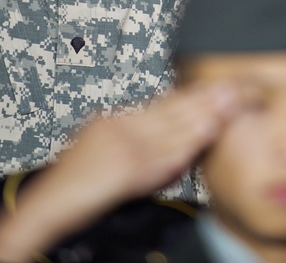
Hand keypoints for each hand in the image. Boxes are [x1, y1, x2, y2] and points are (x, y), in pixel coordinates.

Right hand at [0, 82, 240, 262]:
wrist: (49, 203)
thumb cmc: (71, 181)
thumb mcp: (97, 142)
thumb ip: (128, 131)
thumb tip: (157, 124)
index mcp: (115, 119)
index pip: (162, 103)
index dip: (191, 92)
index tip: (214, 82)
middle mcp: (122, 127)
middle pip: (173, 109)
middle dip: (206, 97)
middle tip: (236, 84)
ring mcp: (128, 147)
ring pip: (177, 127)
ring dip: (207, 114)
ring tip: (233, 101)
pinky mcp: (132, 168)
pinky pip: (169, 154)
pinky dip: (192, 141)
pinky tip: (211, 131)